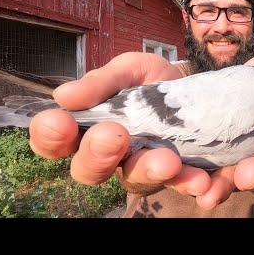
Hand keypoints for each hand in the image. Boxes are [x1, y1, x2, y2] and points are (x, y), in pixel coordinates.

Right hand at [28, 52, 212, 197]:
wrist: (197, 83)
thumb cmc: (150, 79)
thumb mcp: (128, 69)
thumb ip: (101, 82)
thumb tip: (63, 95)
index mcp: (89, 129)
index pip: (57, 142)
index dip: (50, 137)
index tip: (58, 121)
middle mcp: (113, 155)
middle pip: (91, 169)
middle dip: (99, 155)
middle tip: (114, 136)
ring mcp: (146, 168)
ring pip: (139, 180)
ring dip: (152, 171)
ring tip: (169, 162)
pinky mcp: (181, 174)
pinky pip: (184, 185)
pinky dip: (193, 184)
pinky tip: (203, 181)